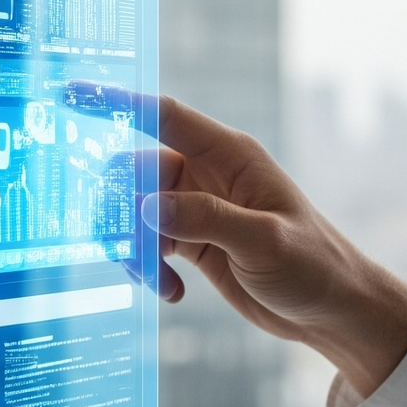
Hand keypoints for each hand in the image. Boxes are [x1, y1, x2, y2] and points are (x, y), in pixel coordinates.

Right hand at [79, 85, 406, 396]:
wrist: (334, 312)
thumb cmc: (315, 267)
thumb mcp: (264, 242)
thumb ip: (205, 220)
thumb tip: (147, 208)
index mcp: (229, 156)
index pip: (163, 116)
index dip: (117, 102)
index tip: (73, 93)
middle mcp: (207, 175)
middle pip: (135, 172)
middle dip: (122, 210)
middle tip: (128, 249)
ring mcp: (197, 208)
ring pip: (136, 212)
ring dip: (134, 247)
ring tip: (156, 281)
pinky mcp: (193, 242)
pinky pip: (148, 243)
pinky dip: (148, 268)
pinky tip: (171, 293)